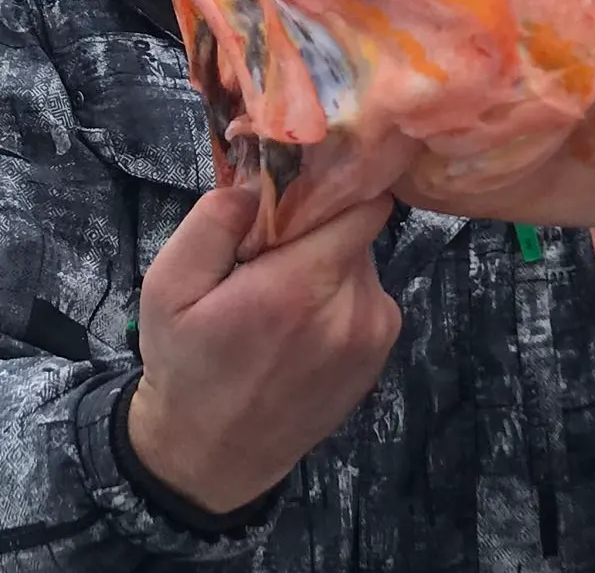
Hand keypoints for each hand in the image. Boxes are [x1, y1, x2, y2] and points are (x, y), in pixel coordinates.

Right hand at [127, 186, 400, 513]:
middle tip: (272, 255)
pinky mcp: (383, 351)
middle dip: (320, 230)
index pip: (363, 205)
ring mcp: (375, 332)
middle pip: (359, 231)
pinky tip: (301, 326)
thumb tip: (260, 181)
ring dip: (329, 265)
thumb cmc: (187, 366)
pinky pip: (369, 296)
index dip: (336, 187)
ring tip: (281, 298)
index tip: (301, 190)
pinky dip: (341, 297)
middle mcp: (353, 308)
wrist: (216, 455)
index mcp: (300, 287)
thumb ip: (212, 225)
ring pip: (363, 263)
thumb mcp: (169, 289)